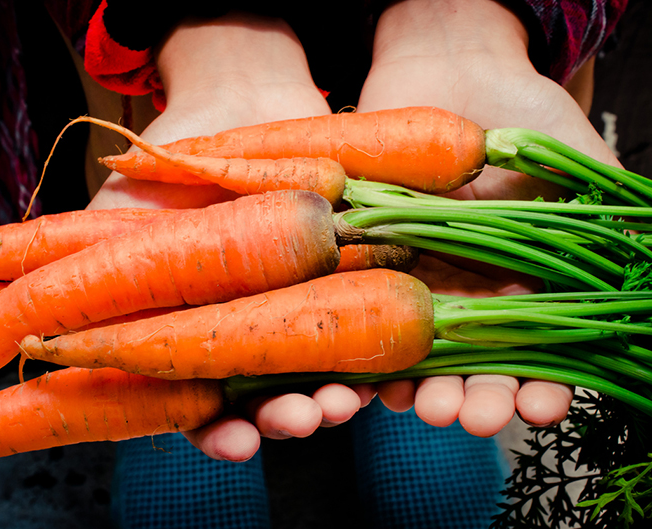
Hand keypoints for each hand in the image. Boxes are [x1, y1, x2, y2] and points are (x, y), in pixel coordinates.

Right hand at [86, 13, 375, 460]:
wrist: (230, 101)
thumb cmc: (162, 168)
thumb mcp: (113, 219)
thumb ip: (93, 276)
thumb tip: (44, 339)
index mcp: (197, 338)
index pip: (207, 406)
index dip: (220, 432)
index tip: (236, 441)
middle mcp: (252, 331)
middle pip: (273, 396)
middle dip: (288, 416)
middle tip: (301, 417)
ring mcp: (302, 303)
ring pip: (321, 367)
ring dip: (334, 393)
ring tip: (342, 400)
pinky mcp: (349, 272)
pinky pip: (365, 319)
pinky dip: (374, 348)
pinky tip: (382, 364)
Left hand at [359, 0, 616, 435]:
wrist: (448, 68)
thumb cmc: (524, 110)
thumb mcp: (578, 163)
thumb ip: (607, 215)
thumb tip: (646, 264)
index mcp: (522, 286)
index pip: (536, 353)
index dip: (542, 386)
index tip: (540, 407)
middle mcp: (469, 295)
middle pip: (473, 367)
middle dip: (475, 399)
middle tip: (470, 418)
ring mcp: (416, 282)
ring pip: (415, 355)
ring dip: (420, 388)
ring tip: (424, 407)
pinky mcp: (366, 264)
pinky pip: (361, 317)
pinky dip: (362, 352)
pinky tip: (366, 380)